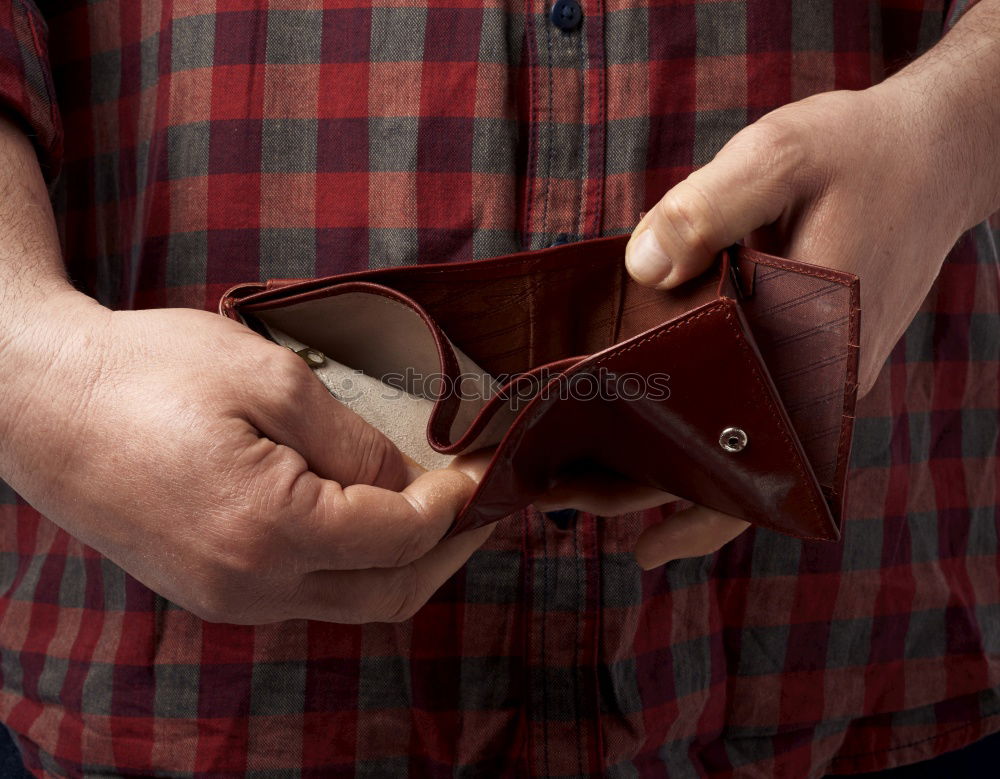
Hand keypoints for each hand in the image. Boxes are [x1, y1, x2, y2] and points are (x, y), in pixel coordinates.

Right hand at [0, 293, 492, 623]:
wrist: (44, 402)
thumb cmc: (152, 372)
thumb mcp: (273, 381)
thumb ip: (355, 444)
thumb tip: (411, 486)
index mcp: (271, 530)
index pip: (402, 536)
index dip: (457, 504)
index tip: (487, 469)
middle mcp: (251, 586)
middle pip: (390, 593)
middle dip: (450, 550)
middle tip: (486, 505)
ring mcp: (228, 598)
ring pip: (353, 602)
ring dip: (408, 563)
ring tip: (442, 513)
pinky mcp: (212, 591)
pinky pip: (309, 595)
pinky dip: (358, 566)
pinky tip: (373, 522)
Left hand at [621, 79, 991, 567]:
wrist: (939, 151)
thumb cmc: (864, 153)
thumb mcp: (781, 156)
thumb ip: (709, 208)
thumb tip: (643, 268)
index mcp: (817, 349)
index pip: (751, 457)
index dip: (687, 499)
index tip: (622, 525)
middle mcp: (825, 380)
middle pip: (743, 471)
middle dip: (658, 497)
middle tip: (572, 501)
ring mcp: (822, 374)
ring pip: (751, 450)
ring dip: (679, 476)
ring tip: (596, 490)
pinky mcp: (815, 357)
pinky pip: (759, 415)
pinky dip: (709, 434)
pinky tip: (660, 438)